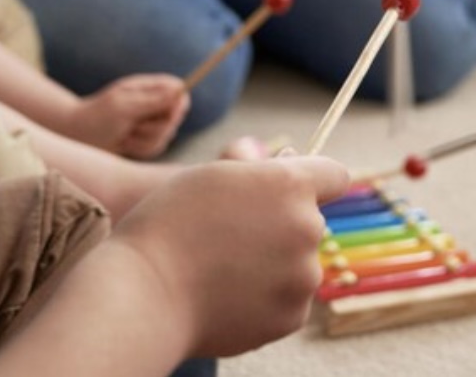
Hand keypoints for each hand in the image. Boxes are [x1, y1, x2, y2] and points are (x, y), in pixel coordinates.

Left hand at [70, 75, 188, 158]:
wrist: (76, 137)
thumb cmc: (96, 117)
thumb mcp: (123, 106)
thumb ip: (153, 100)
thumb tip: (178, 91)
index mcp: (148, 87)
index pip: (179, 90)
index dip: (179, 103)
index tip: (169, 114)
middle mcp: (153, 103)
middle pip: (176, 116)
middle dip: (155, 128)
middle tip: (133, 127)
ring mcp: (151, 121)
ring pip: (167, 135)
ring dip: (144, 140)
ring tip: (124, 135)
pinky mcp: (147, 139)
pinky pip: (157, 148)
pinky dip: (141, 149)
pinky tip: (125, 144)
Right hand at [111, 157, 349, 356]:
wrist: (141, 297)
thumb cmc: (166, 227)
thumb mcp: (208, 175)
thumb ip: (253, 167)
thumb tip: (280, 159)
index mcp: (290, 185)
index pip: (334, 174)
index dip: (314, 180)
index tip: (291, 191)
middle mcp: (307, 227)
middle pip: (310, 221)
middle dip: (283, 225)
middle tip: (233, 236)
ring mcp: (303, 276)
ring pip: (299, 264)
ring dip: (274, 264)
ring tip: (221, 271)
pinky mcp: (292, 316)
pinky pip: (287, 300)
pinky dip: (265, 300)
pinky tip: (226, 297)